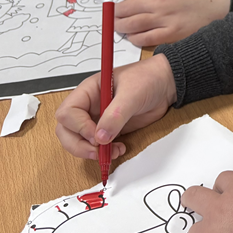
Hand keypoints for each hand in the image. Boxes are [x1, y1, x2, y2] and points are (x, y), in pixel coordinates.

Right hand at [54, 54, 176, 159]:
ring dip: (91, 152)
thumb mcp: (132, 93)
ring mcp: (98, 119)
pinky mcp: (109, 130)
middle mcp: (89, 106)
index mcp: (88, 91)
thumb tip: (100, 137)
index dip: (78, 127)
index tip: (96, 135)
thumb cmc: (148, 78)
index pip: (67, 113)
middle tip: (97, 151)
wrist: (166, 84)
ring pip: (78, 141)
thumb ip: (115, 115)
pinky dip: (104, 153)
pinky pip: (97, 146)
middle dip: (78, 145)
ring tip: (111, 152)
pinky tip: (118, 149)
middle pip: (66, 131)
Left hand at [115, 0, 231, 46]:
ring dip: (121, 27)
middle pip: (127, 9)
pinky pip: (145, 38)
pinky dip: (135, 39)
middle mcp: (157, 1)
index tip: (127, 3)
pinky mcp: (171, 33)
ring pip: (131, 25)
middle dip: (118, 14)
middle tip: (115, 17)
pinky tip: (134, 38)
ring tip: (118, 28)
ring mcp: (163, 18)